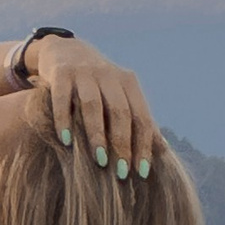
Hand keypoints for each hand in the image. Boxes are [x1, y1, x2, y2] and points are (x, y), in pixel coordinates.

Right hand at [30, 37, 157, 182]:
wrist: (65, 50)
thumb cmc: (97, 84)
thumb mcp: (120, 95)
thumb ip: (139, 119)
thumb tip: (164, 150)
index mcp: (128, 83)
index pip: (141, 117)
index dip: (143, 145)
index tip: (141, 172)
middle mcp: (108, 75)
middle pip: (120, 112)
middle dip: (122, 143)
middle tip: (120, 173)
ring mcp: (84, 73)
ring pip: (93, 105)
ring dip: (97, 134)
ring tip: (99, 160)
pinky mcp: (60, 73)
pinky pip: (63, 98)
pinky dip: (64, 119)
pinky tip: (65, 140)